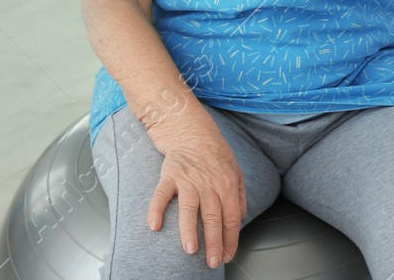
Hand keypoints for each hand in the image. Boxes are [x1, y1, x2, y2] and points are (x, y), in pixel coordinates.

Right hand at [147, 109, 244, 268]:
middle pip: (213, 217)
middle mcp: (209, 183)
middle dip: (214, 242)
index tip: (228, 256)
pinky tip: (154, 226)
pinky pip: (161, 194)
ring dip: (189, 230)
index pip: (231, 217)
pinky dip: (156, 210)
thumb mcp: (236, 171)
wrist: (193, 130)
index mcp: (228, 184)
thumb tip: (238, 219)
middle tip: (213, 262)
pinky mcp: (170, 174)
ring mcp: (189, 179)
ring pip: (189, 208)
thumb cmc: (215, 154)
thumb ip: (239, 196)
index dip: (231, 239)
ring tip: (190, 250)